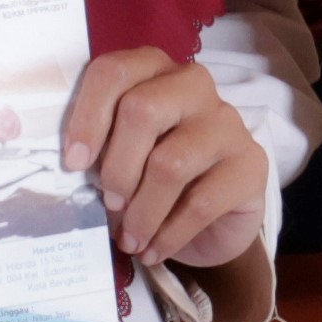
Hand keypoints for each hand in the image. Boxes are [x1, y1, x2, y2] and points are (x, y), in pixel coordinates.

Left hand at [62, 49, 269, 271]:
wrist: (214, 221)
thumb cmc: (155, 181)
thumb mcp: (121, 158)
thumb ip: (98, 151)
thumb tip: (70, 172)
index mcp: (154, 73)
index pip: (115, 72)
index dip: (88, 116)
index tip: (75, 162)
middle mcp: (194, 87)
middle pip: (143, 109)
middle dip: (117, 166)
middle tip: (109, 202)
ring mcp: (227, 124)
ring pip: (171, 162)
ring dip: (142, 211)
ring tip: (129, 238)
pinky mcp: (251, 164)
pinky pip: (202, 202)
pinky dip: (169, 234)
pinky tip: (154, 249)